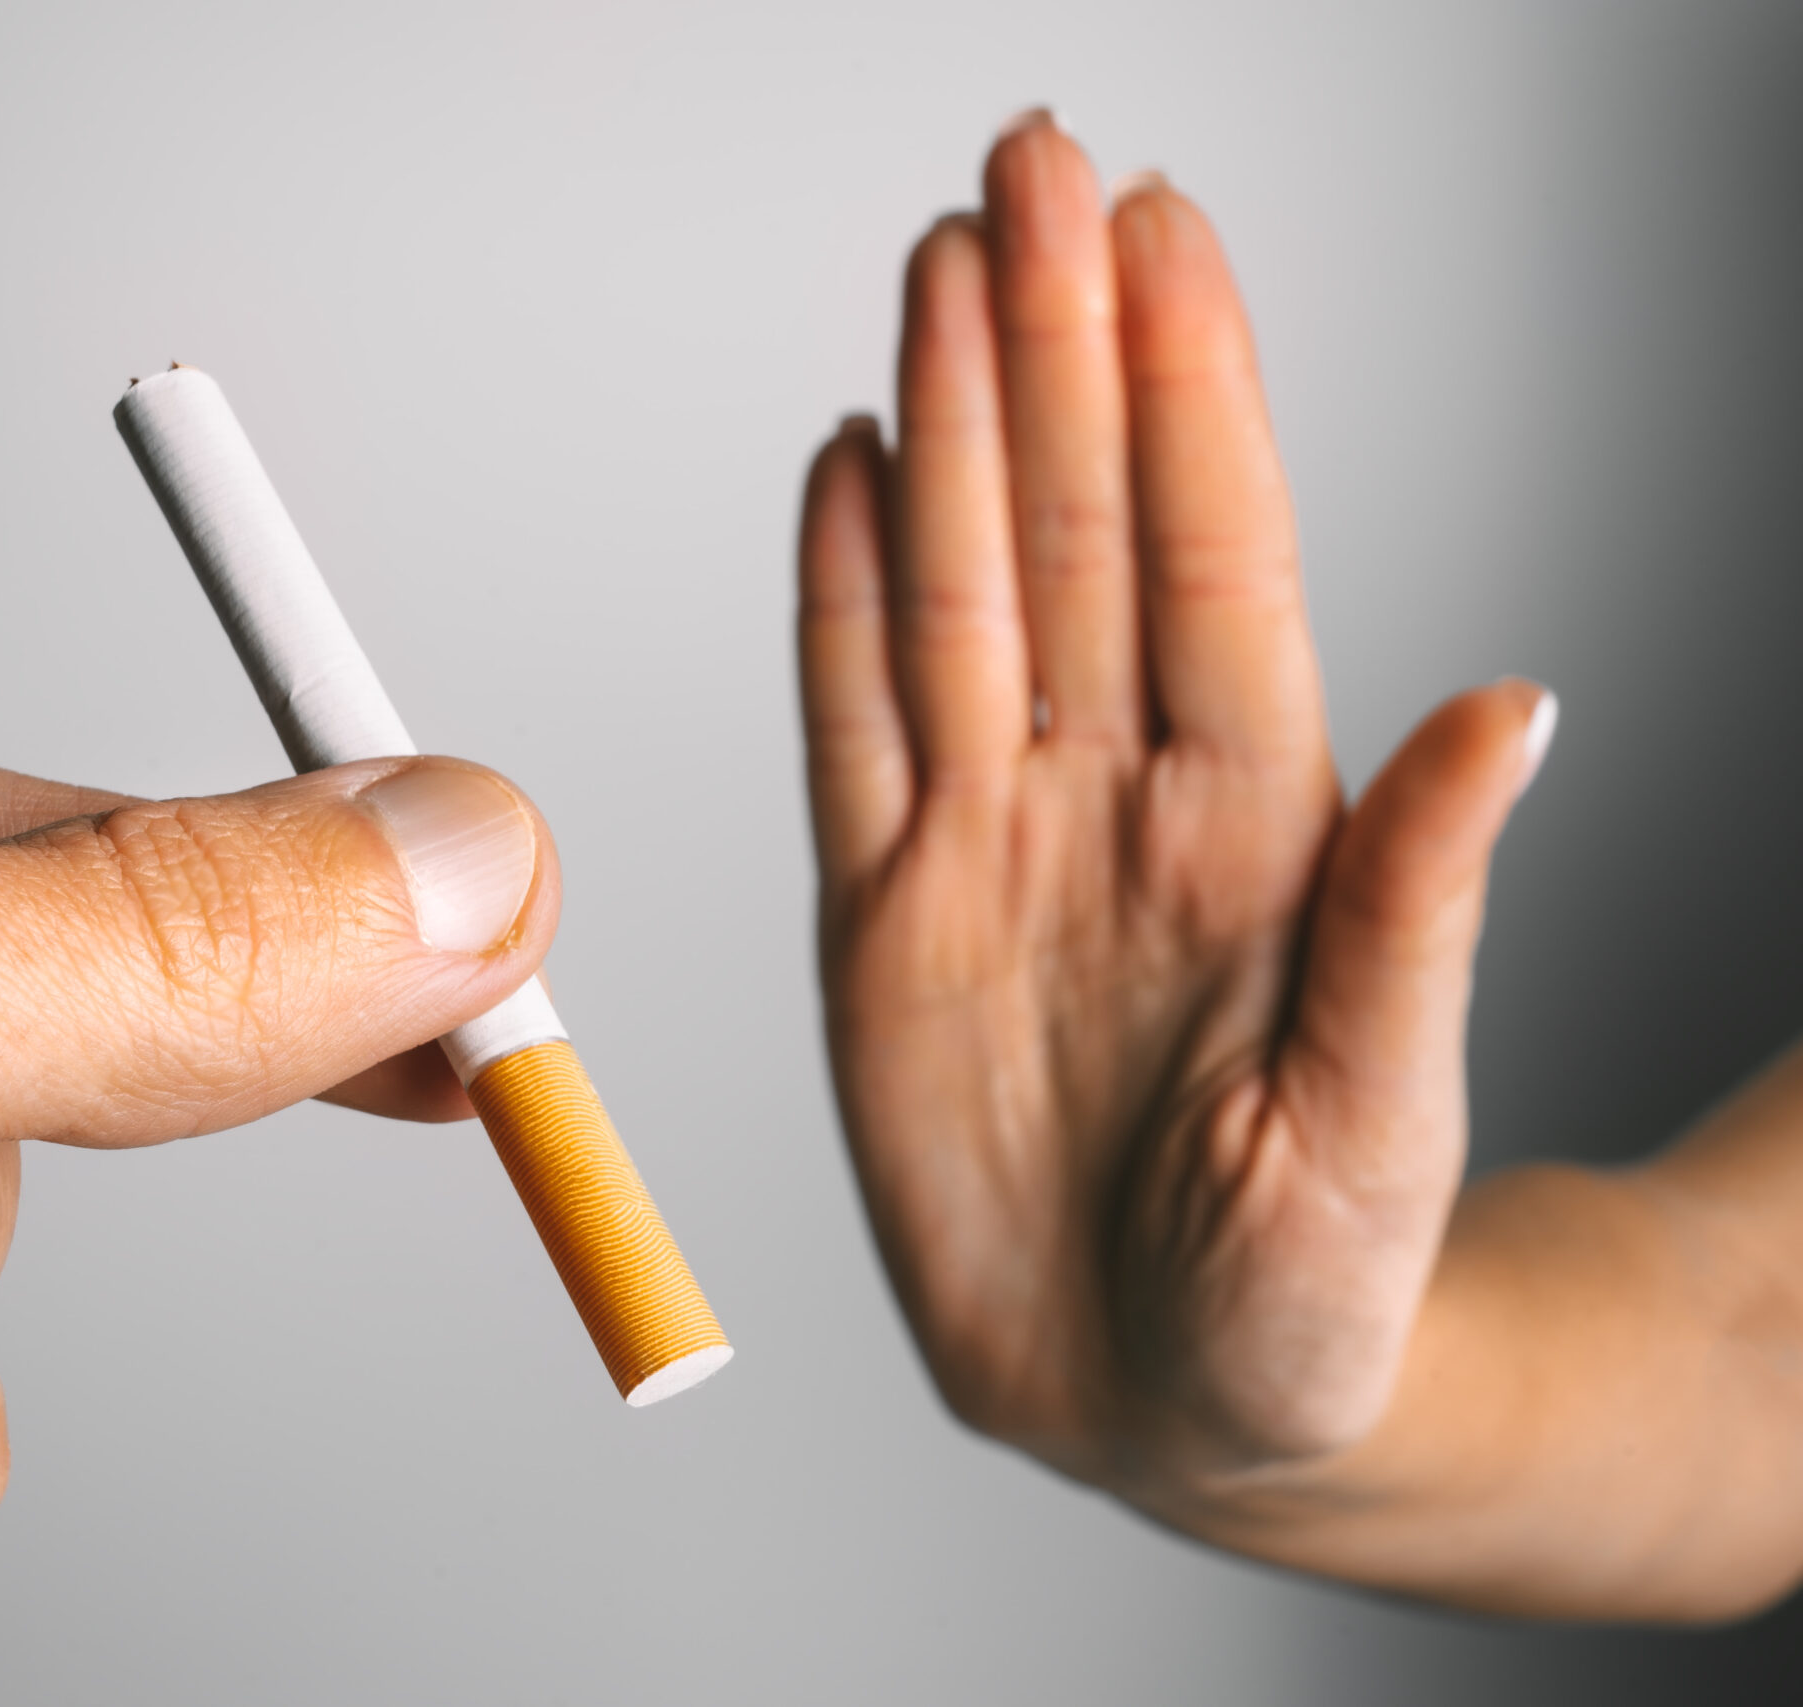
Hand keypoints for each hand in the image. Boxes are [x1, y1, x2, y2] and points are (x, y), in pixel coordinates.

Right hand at [798, 113, 1550, 1488]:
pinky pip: (851, 731)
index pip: (1211, 562)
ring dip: (949, 428)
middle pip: (1075, 532)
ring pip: (958, 595)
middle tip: (1028, 171)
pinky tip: (852, 473)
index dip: (1181, 392)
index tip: (1156, 233)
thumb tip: (1519, 708)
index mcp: (1254, 832)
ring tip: (940, 271)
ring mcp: (991, 853)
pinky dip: (839, 599)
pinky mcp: (880, 926)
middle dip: (1052, 344)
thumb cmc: (1304, 1290)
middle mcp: (1116, 805)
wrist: (1170, 1402)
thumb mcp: (1381, 1116)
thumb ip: (1414, 909)